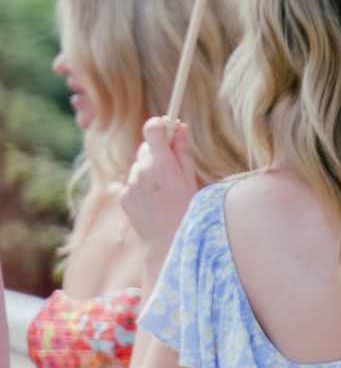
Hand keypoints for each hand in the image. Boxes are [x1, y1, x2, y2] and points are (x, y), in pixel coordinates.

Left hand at [120, 119, 196, 264]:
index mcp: (162, 165)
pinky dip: (140, 187)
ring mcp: (130, 184)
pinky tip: (153, 202)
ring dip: (148, 172)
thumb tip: (180, 127)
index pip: (152, 129)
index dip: (159, 125)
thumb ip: (182, 151)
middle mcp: (142, 172)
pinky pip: (132, 183)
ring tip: (162, 192)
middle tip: (170, 169)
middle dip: (156, 153)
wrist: (169, 242)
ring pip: (138, 166)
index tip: (166, 128)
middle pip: (145, 148)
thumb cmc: (187, 211)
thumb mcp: (191, 180)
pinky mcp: (124, 196)